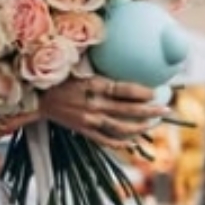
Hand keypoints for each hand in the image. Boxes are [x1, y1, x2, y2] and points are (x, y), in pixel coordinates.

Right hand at [37, 76, 167, 148]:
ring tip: (153, 124)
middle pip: (127, 109)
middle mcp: (93, 104)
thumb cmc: (59, 79)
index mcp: (93, 86)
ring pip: (120, 126)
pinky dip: (120, 142)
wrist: (38, 99)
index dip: (142, 92)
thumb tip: (122, 62)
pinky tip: (132, 142)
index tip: (155, 92)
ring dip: (139, 127)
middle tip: (166, 109)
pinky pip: (105, 139)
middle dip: (149, 110)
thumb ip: (100, 70)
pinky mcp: (83, 130)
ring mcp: (89, 120)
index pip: (123, 90)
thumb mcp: (78, 69)